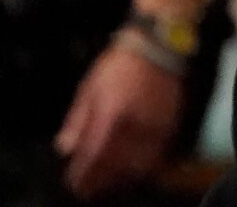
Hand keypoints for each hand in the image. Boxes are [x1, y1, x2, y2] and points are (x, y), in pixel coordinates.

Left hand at [54, 37, 182, 200]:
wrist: (158, 45)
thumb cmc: (120, 63)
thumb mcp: (89, 87)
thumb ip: (77, 120)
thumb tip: (65, 147)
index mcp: (110, 114)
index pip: (93, 156)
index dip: (83, 175)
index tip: (75, 185)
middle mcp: (134, 124)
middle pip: (117, 166)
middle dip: (102, 183)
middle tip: (90, 192)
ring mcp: (156, 125)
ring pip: (140, 164)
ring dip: (124, 179)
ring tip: (112, 185)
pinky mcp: (172, 123)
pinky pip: (160, 154)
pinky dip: (147, 167)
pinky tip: (138, 171)